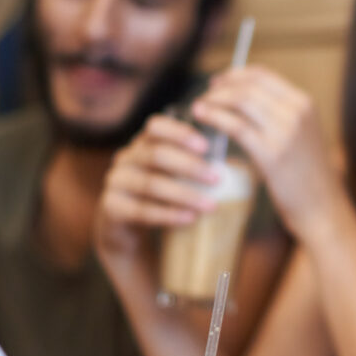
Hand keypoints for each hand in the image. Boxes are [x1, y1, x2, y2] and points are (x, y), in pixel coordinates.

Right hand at [96, 114, 221, 270]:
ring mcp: (115, 182)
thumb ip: (196, 164)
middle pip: (156, 154)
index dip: (180, 133)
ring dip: (183, 194)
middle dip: (190, 166)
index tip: (206, 146)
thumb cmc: (163, 196)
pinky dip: (167, 215)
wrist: (126, 229)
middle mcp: (126, 158)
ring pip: (150, 184)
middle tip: (218, 179)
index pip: (155, 126)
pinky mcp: (111, 208)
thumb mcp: (176, 175)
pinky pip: (139, 210)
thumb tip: (244, 159)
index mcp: (143, 143)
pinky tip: (189, 220)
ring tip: (211, 206)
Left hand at [190, 66, 346, 240]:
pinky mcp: (271, 153)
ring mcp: (285, 131)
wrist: (322, 207)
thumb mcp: (300, 135)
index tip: (218, 81)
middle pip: (249, 85)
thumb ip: (278, 115)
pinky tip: (203, 119)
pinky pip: (236, 126)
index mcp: (304, 103)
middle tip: (205, 95)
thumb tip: (242, 100)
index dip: (236, 74)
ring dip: (214, 100)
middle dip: (222, 87)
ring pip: (240, 101)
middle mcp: (297, 112)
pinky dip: (215, 118)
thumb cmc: (308, 175)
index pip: (263, 75)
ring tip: (199, 107)